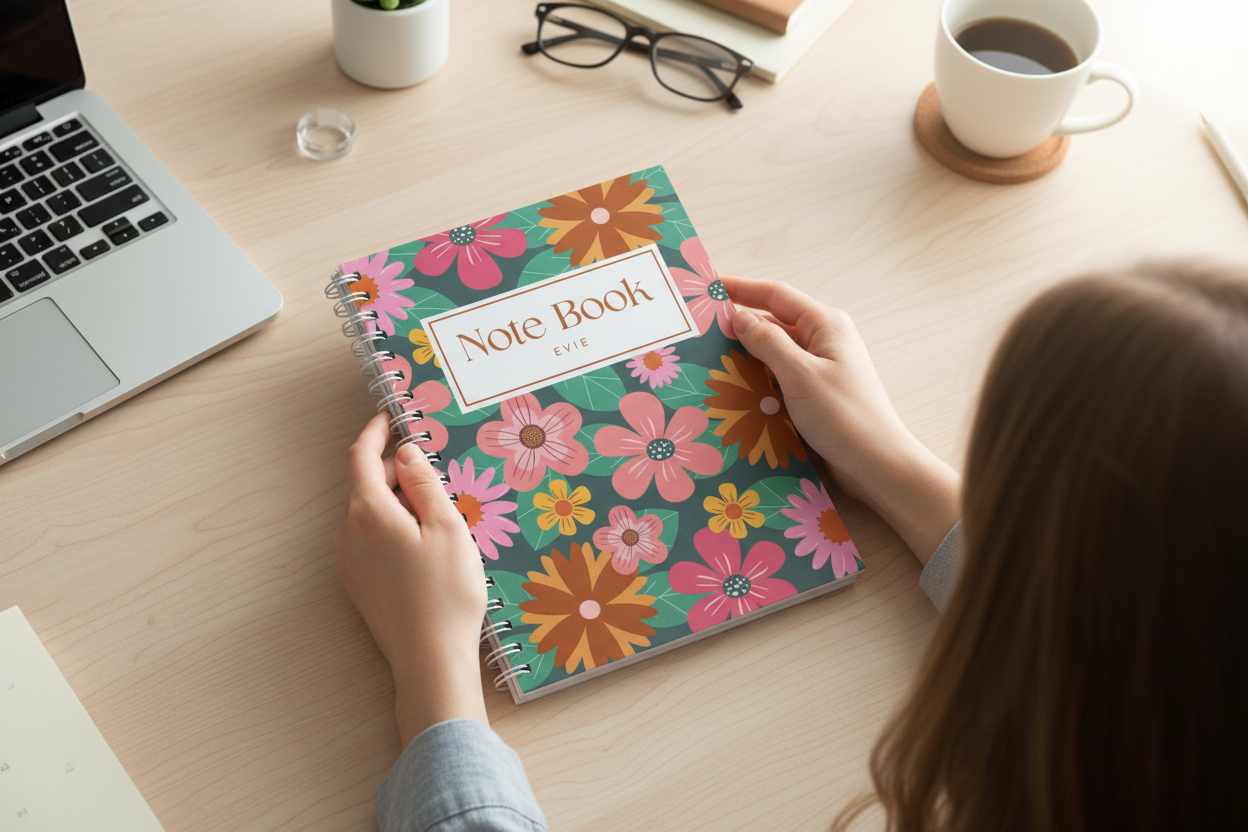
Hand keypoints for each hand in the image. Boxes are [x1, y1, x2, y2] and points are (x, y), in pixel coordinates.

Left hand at [334, 412, 487, 746]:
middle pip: (365, 484)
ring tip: (438, 509)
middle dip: (394, 468)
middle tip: (433, 466)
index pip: (360, 456)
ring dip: (396, 501)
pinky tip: (425, 544)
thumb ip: (424, 483)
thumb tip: (406, 452)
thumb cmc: (446, 593)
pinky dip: (392, 528)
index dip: (375, 431)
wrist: (429, 660)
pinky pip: (370, 540)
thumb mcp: (447, 528)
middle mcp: (348, 534)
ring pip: (369, 514)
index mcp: (368, 512)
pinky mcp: (358, 586)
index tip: (391, 416)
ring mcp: (349, 563)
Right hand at [722, 276, 960, 562]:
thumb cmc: (844, 416)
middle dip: (738, 328)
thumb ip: (767, 342)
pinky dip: (757, 382)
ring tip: (707, 363)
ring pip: (772, 355)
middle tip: (699, 333)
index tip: (708, 288)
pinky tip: (733, 392)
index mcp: (825, 325)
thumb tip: (740, 316)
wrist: (877, 465)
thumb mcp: (800, 375)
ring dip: (745, 359)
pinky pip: (778, 379)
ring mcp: (819, 369)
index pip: (775, 295)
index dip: (740, 288)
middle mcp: (823, 341)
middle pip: (772, 324)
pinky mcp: (814, 395)